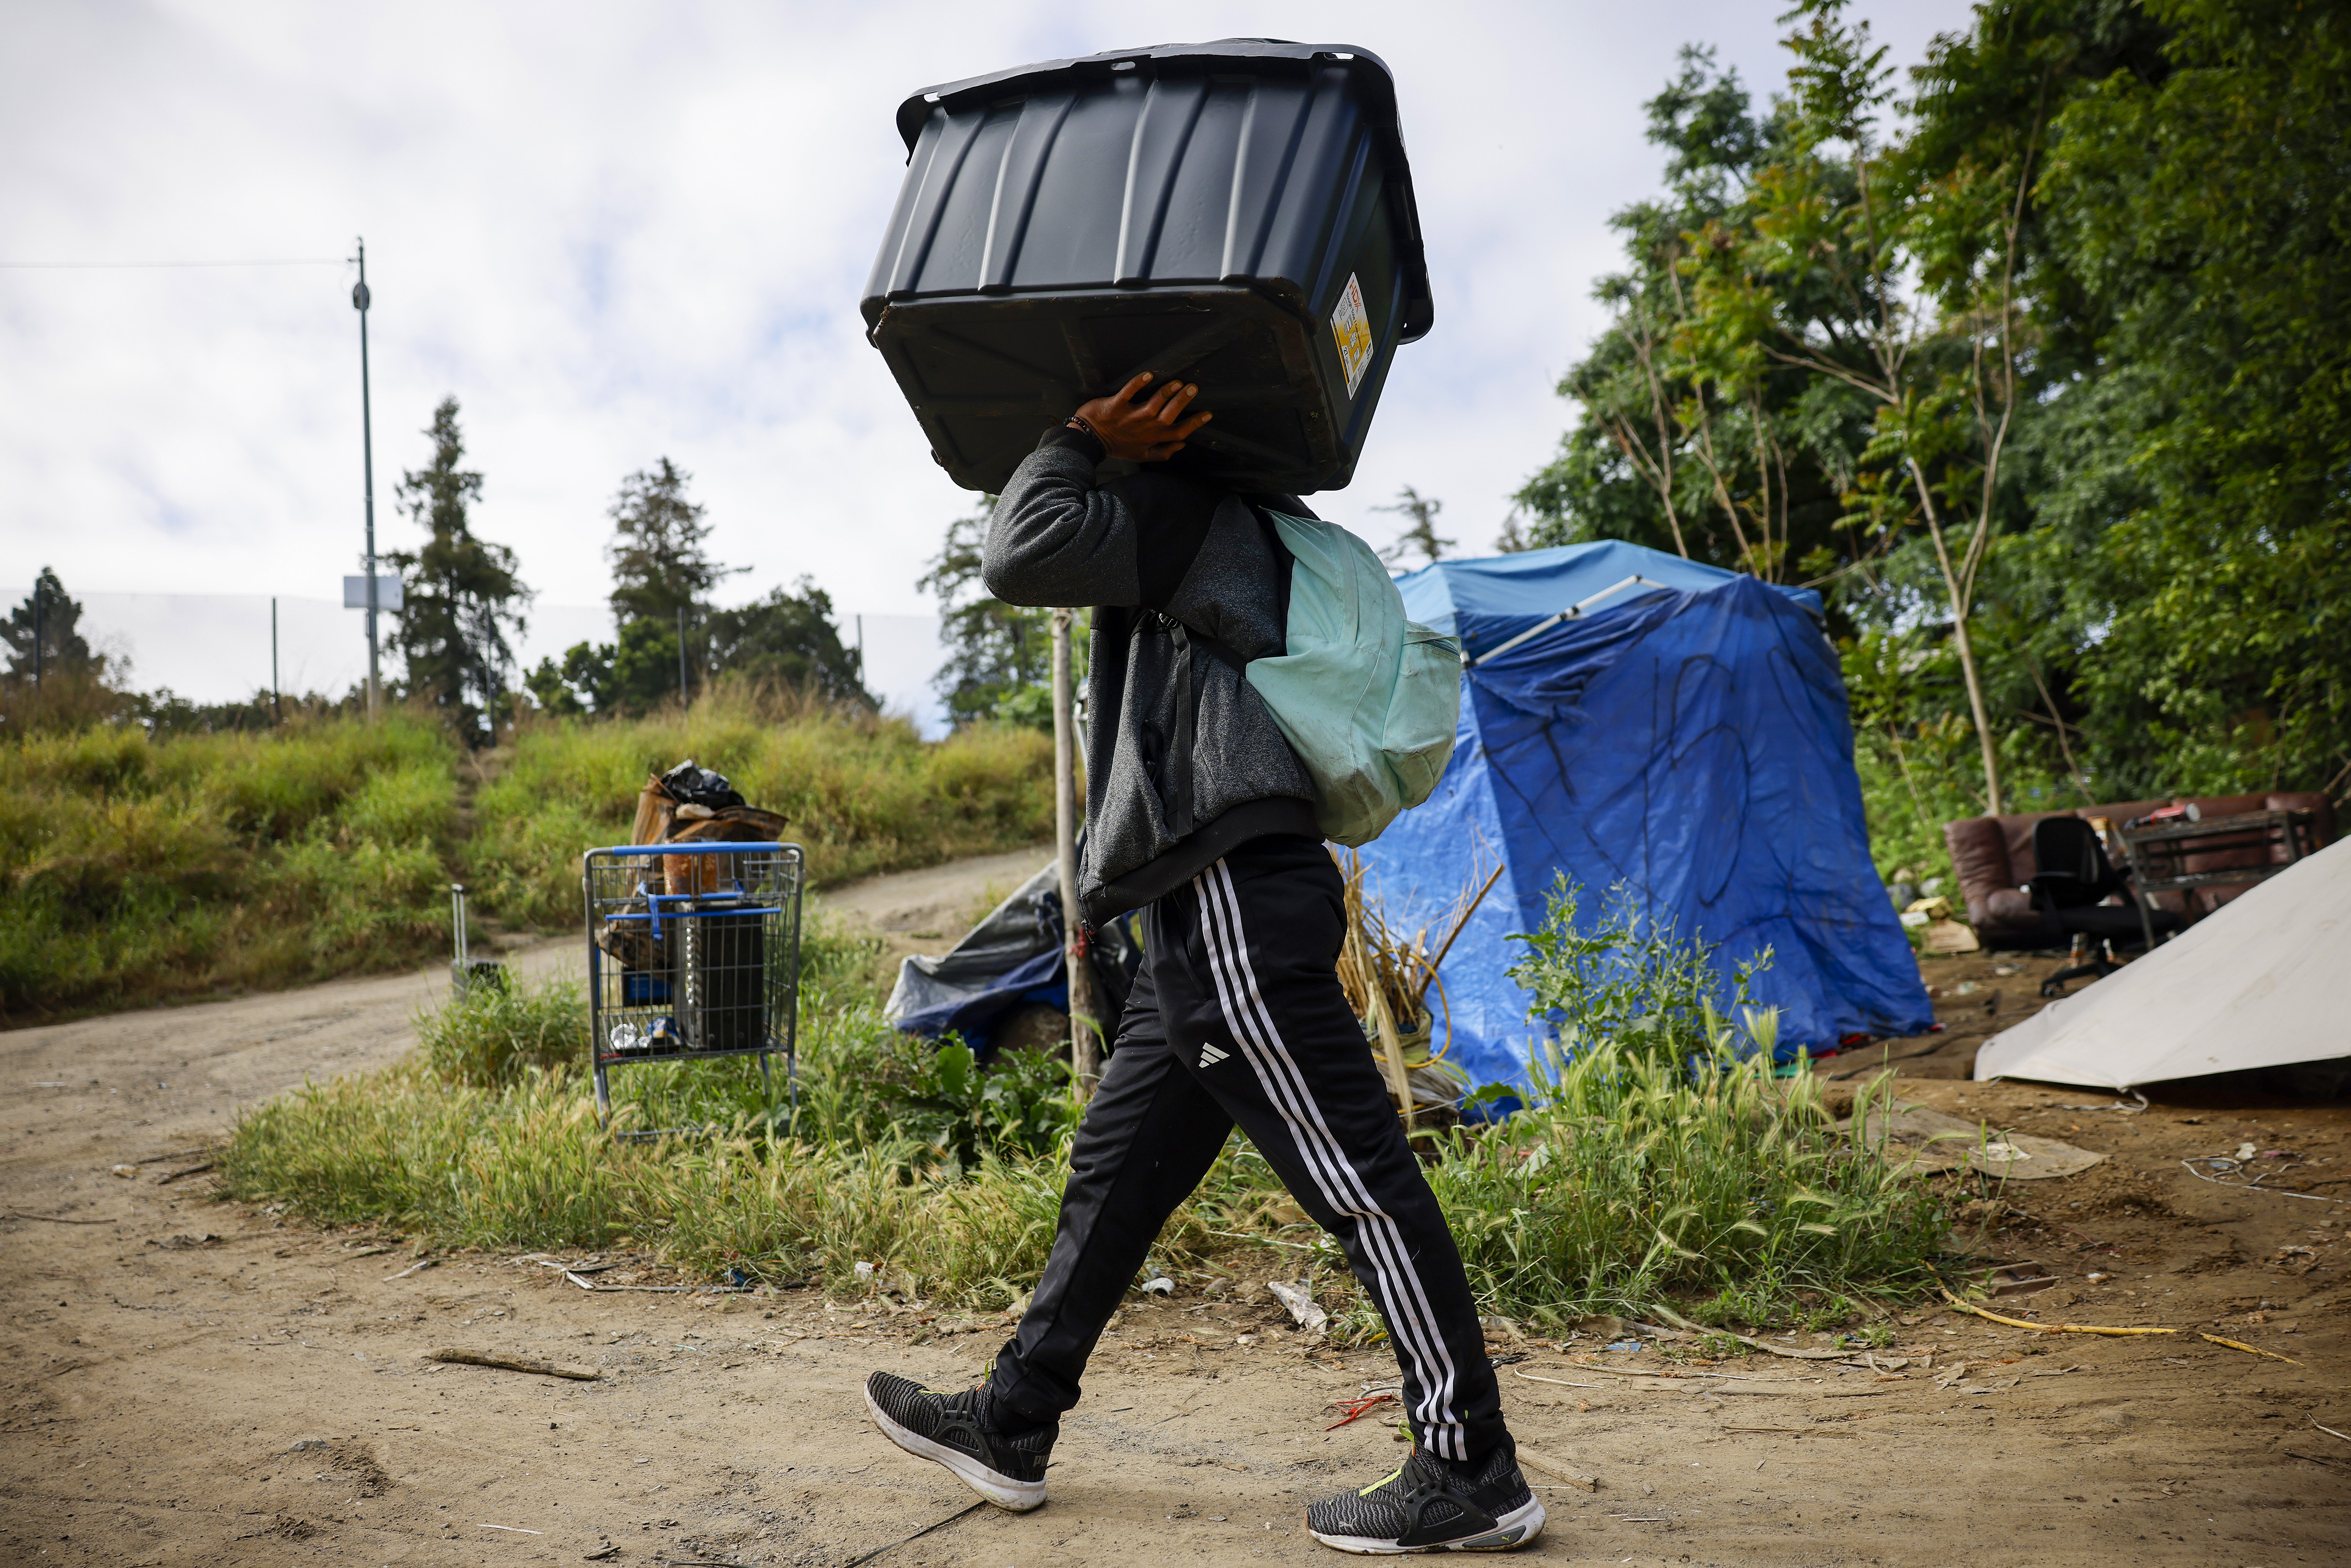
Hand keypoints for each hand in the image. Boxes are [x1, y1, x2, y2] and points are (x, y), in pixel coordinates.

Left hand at [1071, 373, 1211, 462]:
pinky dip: (1137, 384)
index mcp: (1152, 438)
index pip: (1178, 432)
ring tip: (1177, 382)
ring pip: (1152, 405)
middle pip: (1169, 416)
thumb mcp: (1141, 456)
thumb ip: (1163, 452)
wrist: (1089, 441)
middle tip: (1193, 388)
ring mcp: (1130, 417)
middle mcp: (1144, 428)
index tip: (1207, 414)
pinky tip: (1148, 374)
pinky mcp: (1115, 406)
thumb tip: (1182, 445)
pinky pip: (1127, 394)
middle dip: (1182, 402)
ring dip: (1165, 393)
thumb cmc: (1117, 446)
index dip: (1194, 424)